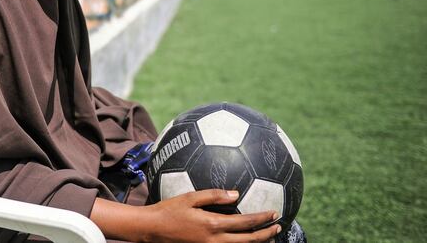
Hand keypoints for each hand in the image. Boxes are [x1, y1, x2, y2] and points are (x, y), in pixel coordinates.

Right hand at [90, 189, 281, 242]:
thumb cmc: (168, 210)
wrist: (152, 230)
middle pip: (248, 240)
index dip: (262, 219)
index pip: (245, 223)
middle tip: (278, 227)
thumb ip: (214, 195)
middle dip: (266, 234)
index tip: (274, 213)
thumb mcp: (190, 197)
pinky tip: (245, 239)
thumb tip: (236, 193)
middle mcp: (215, 240)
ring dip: (257, 242)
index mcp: (213, 224)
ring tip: (268, 236)